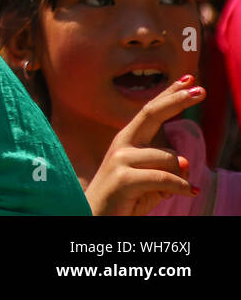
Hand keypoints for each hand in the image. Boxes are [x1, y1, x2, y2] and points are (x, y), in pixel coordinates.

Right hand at [84, 76, 203, 215]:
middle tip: (202, 90)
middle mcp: (122, 144)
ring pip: (170, 158)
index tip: (188, 80)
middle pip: (152, 113)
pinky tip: (189, 192)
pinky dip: (182, 188)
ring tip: (173, 191)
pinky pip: (167, 178)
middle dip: (177, 100)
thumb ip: (167, 169)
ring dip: (179, 177)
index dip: (169, 95)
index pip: (150, 111)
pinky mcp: (125, 178)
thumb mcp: (152, 182)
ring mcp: (121, 159)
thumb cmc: (126, 200)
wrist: (97, 219)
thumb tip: (183, 162)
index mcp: (127, 141)